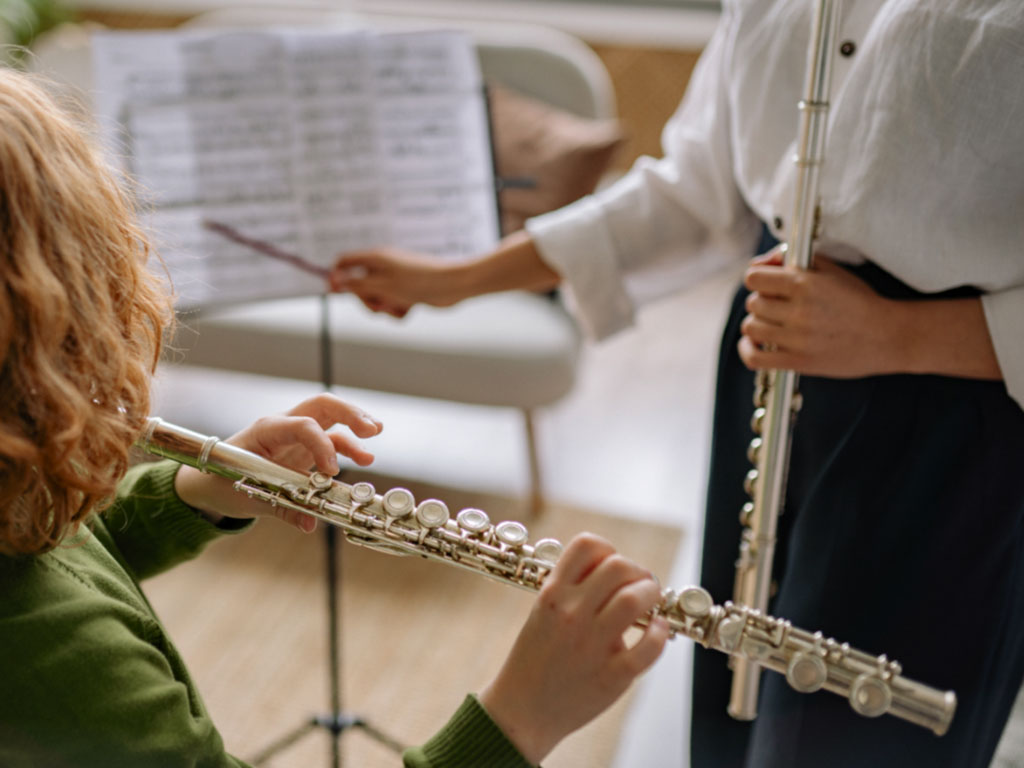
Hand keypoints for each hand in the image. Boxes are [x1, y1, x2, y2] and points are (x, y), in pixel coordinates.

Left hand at [173, 393, 382, 531]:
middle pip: (323, 406)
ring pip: (331, 422)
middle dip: (351, 414)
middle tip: (373, 430)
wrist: (207, 483)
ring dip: (355, 430)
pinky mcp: (303, 452)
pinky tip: (363, 459)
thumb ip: (282, 508)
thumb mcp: (249, 497)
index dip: (321, 445)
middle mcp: (285, 427)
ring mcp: (296, 438)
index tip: (331, 471)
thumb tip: (309, 523)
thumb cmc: (221, 481)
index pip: (302, 425)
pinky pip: (331, 444)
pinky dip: (348, 450)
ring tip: (372, 448)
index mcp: (267, 430)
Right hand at [329, 247, 468, 317]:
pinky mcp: (407, 292)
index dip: (336, 276)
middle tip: (378, 306)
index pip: (346, 262)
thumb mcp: (382, 285)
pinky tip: (411, 308)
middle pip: (359, 285)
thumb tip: (334, 280)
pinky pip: (393, 305)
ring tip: (398, 307)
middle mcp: (384, 267)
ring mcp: (396, 280)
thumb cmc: (419, 281)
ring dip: (385, 308)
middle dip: (366, 300)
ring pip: (377, 299)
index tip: (333, 292)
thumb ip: (356, 284)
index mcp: (376, 258)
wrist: (453, 286)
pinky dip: (398, 310)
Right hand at [478, 534, 668, 764]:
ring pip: (634, 600)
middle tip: (640, 585)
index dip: (608, 551)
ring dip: (650, 594)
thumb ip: (572, 588)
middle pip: (618, 567)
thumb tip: (614, 569)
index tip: (613, 567)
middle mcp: (571, 614)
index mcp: (552, 594)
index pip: (587, 545)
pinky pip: (648, 647)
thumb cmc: (536, 658)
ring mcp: (591, 645)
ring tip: (650, 603)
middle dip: (637, 571)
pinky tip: (657, 630)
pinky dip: (661, 633)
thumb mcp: (542, 612)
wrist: (522, 710)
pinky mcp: (611, 676)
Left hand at [737, 249, 898, 376]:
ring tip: (772, 324)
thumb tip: (762, 262)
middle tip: (778, 307)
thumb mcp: (831, 270)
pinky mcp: (798, 361)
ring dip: (758, 324)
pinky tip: (753, 344)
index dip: (757, 279)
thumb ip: (793, 260)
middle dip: (762, 302)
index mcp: (804, 283)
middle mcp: (798, 310)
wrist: (887, 336)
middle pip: (753, 303)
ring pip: (750, 327)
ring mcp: (797, 338)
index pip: (753, 277)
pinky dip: (747, 350)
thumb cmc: (859, 301)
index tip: (766, 285)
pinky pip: (754, 357)